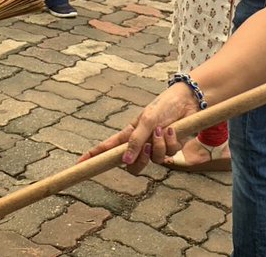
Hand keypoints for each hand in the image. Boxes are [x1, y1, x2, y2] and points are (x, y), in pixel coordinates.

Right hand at [79, 84, 198, 173]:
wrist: (187, 100)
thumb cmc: (162, 105)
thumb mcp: (146, 120)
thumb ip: (135, 140)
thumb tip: (125, 161)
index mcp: (128, 134)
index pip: (107, 148)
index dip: (94, 157)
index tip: (78, 165)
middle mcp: (140, 143)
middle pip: (133, 165)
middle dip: (140, 160)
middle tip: (145, 146)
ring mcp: (156, 147)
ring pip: (154, 160)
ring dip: (158, 146)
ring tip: (162, 129)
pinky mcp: (171, 147)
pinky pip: (169, 154)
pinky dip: (170, 142)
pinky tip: (172, 129)